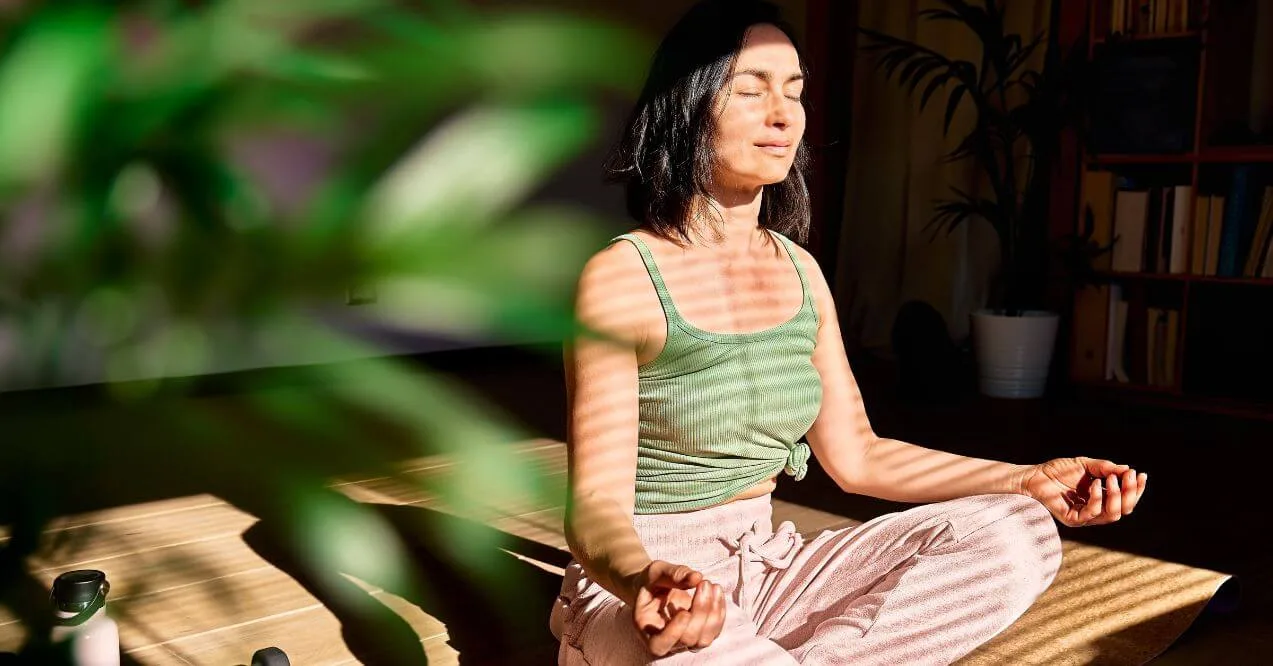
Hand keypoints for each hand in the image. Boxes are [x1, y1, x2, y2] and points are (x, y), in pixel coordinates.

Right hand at [628, 561, 725, 655]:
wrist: (657, 586)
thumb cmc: (652, 581)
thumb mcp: (655, 572)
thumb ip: (672, 574)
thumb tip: (697, 577)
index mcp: (646, 628)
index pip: (658, 645)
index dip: (674, 633)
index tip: (685, 612)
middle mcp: (666, 640)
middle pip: (687, 639)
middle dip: (700, 611)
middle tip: (704, 583)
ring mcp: (684, 640)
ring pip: (704, 639)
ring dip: (713, 613)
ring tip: (713, 586)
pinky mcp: (700, 634)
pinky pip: (714, 631)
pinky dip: (719, 612)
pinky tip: (717, 591)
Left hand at [1020, 457, 1146, 526]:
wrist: (1034, 475)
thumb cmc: (1057, 471)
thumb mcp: (1085, 465)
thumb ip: (1105, 468)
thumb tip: (1127, 469)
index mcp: (1101, 500)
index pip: (1126, 501)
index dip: (1136, 490)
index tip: (1140, 475)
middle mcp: (1095, 511)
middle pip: (1124, 510)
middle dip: (1130, 492)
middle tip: (1128, 475)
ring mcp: (1084, 517)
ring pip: (1113, 515)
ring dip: (1116, 495)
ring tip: (1109, 478)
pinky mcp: (1073, 520)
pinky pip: (1092, 513)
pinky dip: (1098, 498)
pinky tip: (1094, 484)